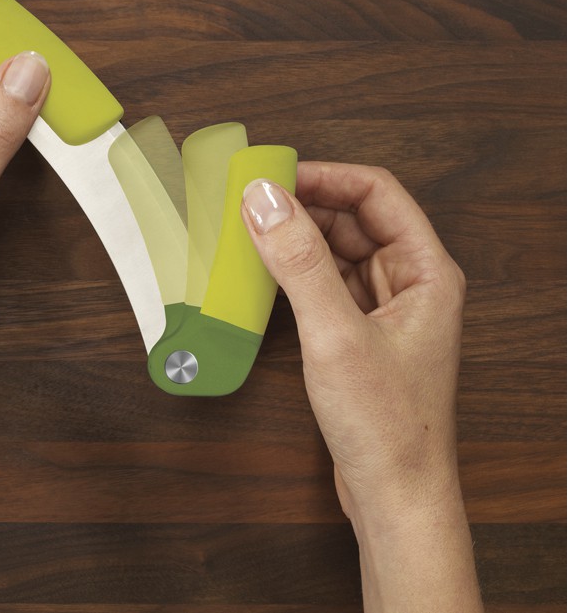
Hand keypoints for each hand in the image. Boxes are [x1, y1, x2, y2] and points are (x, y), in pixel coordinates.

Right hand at [242, 163, 481, 611]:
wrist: (395, 499)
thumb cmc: (385, 423)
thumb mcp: (335, 333)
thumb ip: (299, 261)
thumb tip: (264, 198)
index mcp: (425, 270)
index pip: (376, 193)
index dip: (325, 177)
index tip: (274, 176)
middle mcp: (409, 282)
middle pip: (355, 218)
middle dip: (304, 205)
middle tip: (250, 202)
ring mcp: (384, 309)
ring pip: (338, 251)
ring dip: (297, 238)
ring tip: (250, 231)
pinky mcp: (360, 333)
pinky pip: (326, 283)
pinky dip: (296, 272)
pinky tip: (264, 272)